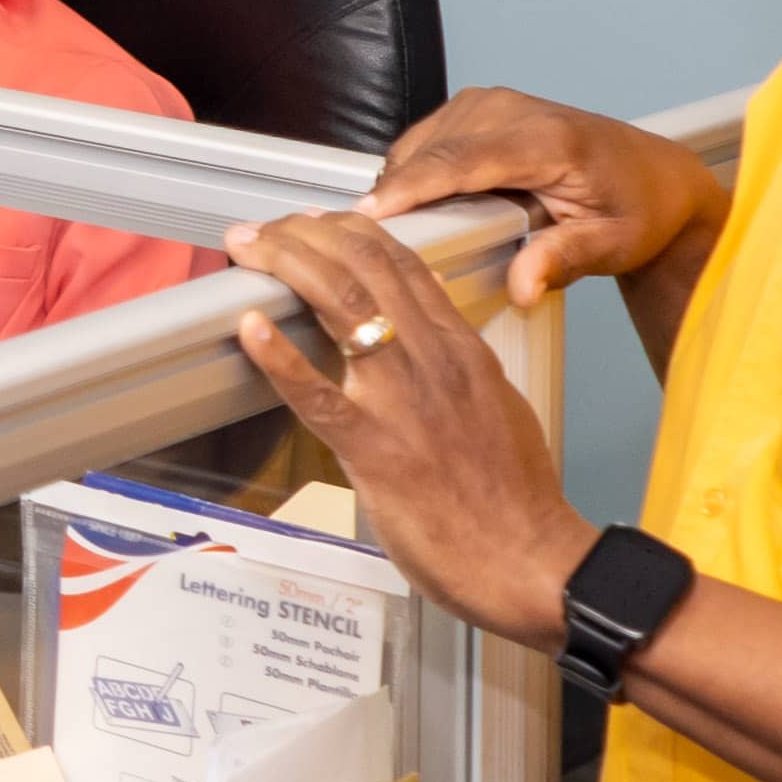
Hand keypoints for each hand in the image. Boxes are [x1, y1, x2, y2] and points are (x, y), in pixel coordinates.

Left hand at [219, 210, 587, 643]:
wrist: (532, 560)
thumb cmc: (515, 498)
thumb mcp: (495, 406)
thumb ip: (458, 364)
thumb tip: (429, 328)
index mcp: (462, 350)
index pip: (403, 262)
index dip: (350, 230)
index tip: (313, 221)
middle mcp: (434, 360)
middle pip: (365, 266)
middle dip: (305, 234)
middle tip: (263, 230)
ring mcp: (404, 402)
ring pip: (342, 305)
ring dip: (287, 266)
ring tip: (248, 248)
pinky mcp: (377, 451)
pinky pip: (318, 396)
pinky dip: (280, 358)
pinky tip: (249, 327)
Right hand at [362, 87, 726, 315]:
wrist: (656, 177)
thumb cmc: (638, 210)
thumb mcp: (613, 245)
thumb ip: (563, 260)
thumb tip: (521, 286)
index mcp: (549, 141)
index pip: (461, 161)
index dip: (411, 187)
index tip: (371, 215)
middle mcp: (516, 110)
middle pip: (430, 151)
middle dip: (396, 195)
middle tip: (379, 248)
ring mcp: (493, 102)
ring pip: (419, 143)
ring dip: (404, 184)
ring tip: (414, 231)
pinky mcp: (480, 105)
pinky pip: (426, 138)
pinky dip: (415, 170)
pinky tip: (427, 204)